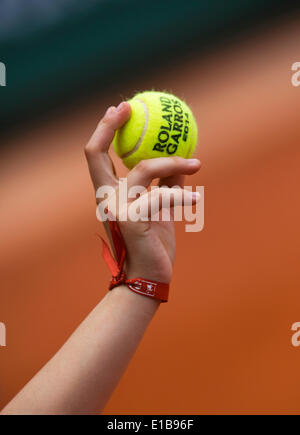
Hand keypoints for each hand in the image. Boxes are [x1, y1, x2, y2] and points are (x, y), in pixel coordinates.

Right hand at [85, 102, 200, 283]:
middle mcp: (106, 198)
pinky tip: (196, 201)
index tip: (120, 108)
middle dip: (109, 125)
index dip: (104, 129)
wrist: (148, 277)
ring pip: (142, 170)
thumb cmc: (153, 243)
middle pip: (96, 153)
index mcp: (110, 193)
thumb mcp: (160, 209)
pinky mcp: (131, 221)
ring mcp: (116, 208)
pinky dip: (182, 195)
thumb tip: (180, 161)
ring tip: (197, 165)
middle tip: (131, 106)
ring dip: (173, 162)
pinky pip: (162, 196)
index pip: (96, 155)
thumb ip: (165, 184)